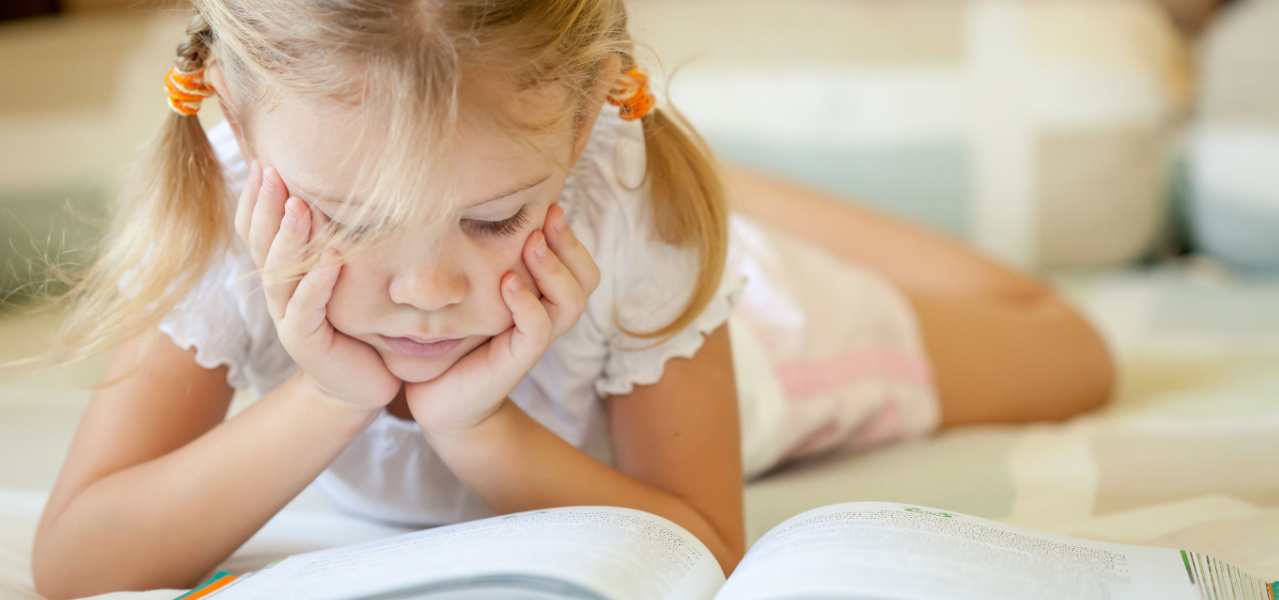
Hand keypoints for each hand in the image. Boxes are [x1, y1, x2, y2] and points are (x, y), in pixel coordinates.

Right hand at [234, 161, 401, 412]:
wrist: (360, 384)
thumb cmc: (356, 325)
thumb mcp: (344, 277)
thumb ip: (336, 240)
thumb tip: (346, 188)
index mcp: (283, 274)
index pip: (257, 229)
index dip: (256, 198)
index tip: (264, 160)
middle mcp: (278, 293)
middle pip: (261, 244)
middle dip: (266, 206)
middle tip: (273, 171)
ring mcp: (287, 318)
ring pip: (280, 273)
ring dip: (289, 238)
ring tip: (299, 206)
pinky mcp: (305, 343)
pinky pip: (307, 309)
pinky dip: (316, 283)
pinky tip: (329, 260)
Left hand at [405, 204, 600, 436]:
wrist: (436, 396)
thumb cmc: (449, 338)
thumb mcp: (466, 289)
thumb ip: (479, 256)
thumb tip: (471, 200)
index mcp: (541, 296)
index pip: (577, 262)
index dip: (569, 234)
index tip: (547, 203)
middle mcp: (545, 314)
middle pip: (587, 278)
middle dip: (571, 243)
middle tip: (549, 214)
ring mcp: (534, 339)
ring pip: (573, 301)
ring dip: (555, 268)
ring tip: (532, 242)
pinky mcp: (517, 360)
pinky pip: (539, 328)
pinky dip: (529, 303)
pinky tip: (508, 283)